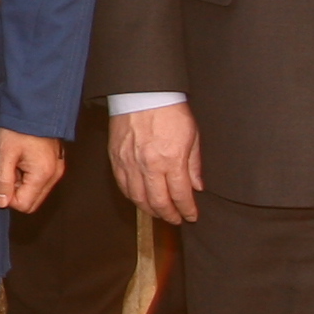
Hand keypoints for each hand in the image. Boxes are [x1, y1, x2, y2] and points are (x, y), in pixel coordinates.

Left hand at [0, 129, 65, 215]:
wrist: (34, 108)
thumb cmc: (18, 128)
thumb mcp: (5, 154)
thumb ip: (3, 181)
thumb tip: (2, 203)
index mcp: (43, 174)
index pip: (24, 205)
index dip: (8, 196)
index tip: (3, 177)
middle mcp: (54, 176)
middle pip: (32, 202)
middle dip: (16, 191)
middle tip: (9, 170)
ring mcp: (57, 170)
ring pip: (35, 192)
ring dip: (22, 183)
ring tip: (15, 162)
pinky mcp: (55, 164)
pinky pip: (40, 181)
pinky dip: (29, 176)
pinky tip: (22, 160)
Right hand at [110, 103, 202, 226]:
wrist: (142, 94)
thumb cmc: (169, 110)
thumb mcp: (192, 136)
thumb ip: (194, 165)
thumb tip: (197, 186)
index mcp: (171, 160)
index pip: (181, 195)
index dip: (187, 210)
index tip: (191, 216)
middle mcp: (149, 166)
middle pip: (159, 202)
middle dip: (169, 215)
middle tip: (176, 219)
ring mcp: (130, 163)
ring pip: (138, 198)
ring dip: (150, 210)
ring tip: (159, 213)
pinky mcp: (116, 159)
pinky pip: (123, 185)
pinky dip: (132, 197)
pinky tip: (140, 199)